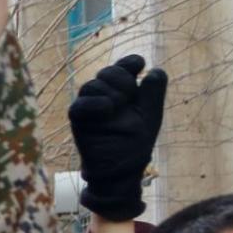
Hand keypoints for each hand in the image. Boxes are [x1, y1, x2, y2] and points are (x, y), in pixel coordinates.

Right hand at [68, 56, 167, 221]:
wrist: (121, 171)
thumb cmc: (135, 145)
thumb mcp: (150, 115)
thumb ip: (153, 93)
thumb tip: (153, 70)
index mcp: (123, 92)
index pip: (123, 66)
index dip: (130, 62)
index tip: (139, 66)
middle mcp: (104, 96)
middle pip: (107, 72)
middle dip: (121, 79)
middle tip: (129, 96)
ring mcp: (90, 108)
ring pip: (92, 85)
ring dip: (108, 91)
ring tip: (118, 107)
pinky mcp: (79, 121)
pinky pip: (79, 105)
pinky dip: (94, 103)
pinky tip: (108, 109)